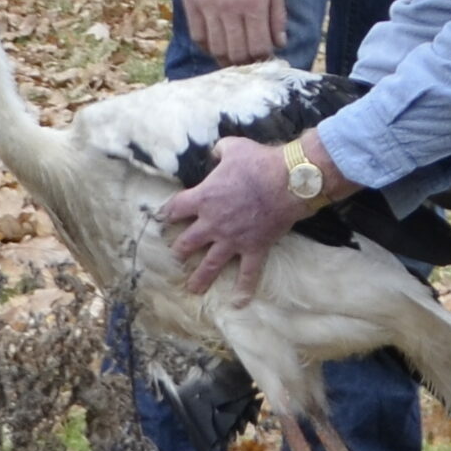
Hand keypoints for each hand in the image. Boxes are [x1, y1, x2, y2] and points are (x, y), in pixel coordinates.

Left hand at [165, 135, 308, 292]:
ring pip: (210, 264)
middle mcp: (213, 223)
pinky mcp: (253, 248)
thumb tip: (215, 153)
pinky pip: (248, 273)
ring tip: (191, 289)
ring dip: (199, 278)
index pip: (176, 209)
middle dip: (178, 250)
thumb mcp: (233, 147)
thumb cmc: (258, 162)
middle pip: (187, 242)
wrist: (287, 181)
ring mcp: (232, 239)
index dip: (168, 214)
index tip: (163, 219)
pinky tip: (238, 304)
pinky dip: (244, 289)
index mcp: (204, 197)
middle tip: (175, 256)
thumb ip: (219, 151)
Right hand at [180, 0, 287, 67]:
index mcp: (254, 2)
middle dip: (245, 63)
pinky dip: (207, 45)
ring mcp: (207, 6)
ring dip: (225, 58)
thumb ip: (277, 13)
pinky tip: (216, 43)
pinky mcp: (189, 2)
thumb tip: (279, 42)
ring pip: (215, 48)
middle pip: (236, 53)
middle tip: (249, 62)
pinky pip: (197, 35)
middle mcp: (229, 8)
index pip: (258, 47)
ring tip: (233, 56)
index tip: (265, 58)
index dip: (263, 59)